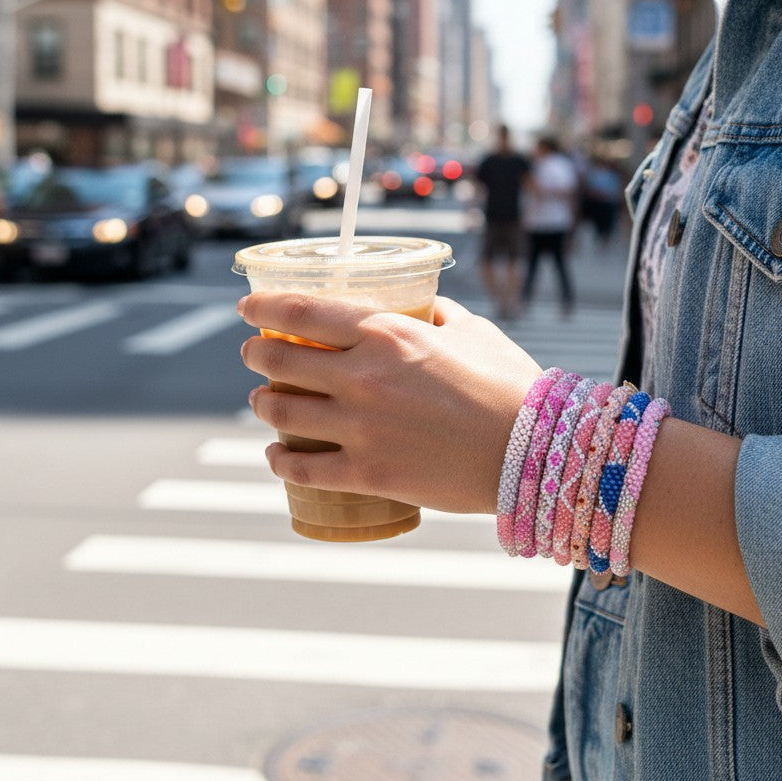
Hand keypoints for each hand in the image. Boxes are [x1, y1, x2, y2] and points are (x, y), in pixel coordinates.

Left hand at [238, 293, 542, 513]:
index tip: (247, 306)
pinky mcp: (369, 474)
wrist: (535, 449)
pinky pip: (303, 468)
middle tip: (252, 353)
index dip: (263, 307)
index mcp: (387, 334)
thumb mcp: (471, 330)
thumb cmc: (509, 383)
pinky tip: (276, 455)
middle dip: (256, 353)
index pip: (301, 313)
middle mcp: (362, 378)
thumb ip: (434, 315)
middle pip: (281, 361)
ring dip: (263, 403)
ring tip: (262, 400)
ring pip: (282, 412)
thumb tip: (416, 306)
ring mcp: (360, 429)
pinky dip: (280, 460)